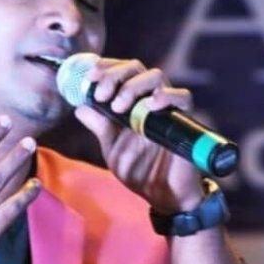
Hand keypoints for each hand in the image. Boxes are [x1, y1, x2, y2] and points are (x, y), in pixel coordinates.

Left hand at [73, 58, 204, 212]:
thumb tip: (79, 107)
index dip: (105, 68)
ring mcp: (167, 108)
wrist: (162, 195)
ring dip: (133, 86)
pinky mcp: (184, 121)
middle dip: (115, 75)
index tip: (89, 77)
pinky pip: (183, 97)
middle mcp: (149, 100)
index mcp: (132, 102)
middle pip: (136, 67)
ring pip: (156, 76)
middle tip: (101, 93)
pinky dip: (166, 95)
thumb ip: (99, 125)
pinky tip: (150, 105)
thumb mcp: (112, 146)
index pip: (121, 71)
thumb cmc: (139, 170)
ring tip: (118, 106)